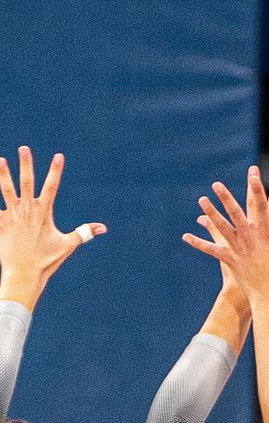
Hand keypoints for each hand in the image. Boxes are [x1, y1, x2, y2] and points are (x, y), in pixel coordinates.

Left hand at [0, 147, 105, 308]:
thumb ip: (84, 233)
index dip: (56, 171)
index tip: (59, 156)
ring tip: (0, 160)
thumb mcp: (67, 245)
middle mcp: (27, 211)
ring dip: (3, 174)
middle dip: (26, 164)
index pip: (52, 187)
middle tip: (24, 149)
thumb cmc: (46, 260)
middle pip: (26, 182)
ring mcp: (11, 216)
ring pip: (6, 190)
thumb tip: (103, 227)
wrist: (24, 274)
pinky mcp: (0, 224)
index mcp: (44, 213)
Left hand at [182, 166, 268, 301]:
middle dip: (227, 197)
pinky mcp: (229, 259)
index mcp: (267, 233)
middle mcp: (251, 238)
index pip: (262, 207)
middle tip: (217, 184)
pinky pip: (211, 249)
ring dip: (211, 213)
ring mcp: (239, 248)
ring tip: (202, 200)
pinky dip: (199, 242)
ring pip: (222, 227)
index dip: (258, 190)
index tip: (253, 175)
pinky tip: (186, 235)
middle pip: (237, 214)